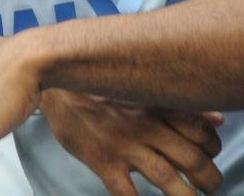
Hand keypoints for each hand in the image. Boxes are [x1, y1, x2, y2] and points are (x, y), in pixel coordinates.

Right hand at [41, 89, 223, 195]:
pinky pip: (127, 193)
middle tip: (208, 184)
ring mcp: (123, 145)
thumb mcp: (139, 90)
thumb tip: (217, 120)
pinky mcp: (102, 161)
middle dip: (209, 179)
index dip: (213, 147)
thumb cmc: (98, 89)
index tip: (208, 154)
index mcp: (157, 106)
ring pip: (168, 179)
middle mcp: (145, 126)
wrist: (53, 86)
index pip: (202, 132)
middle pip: (193, 159)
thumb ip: (178, 105)